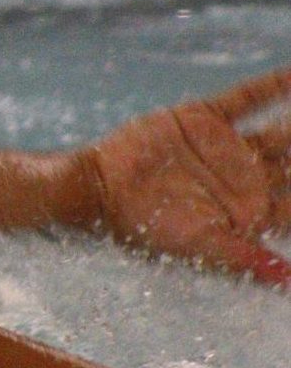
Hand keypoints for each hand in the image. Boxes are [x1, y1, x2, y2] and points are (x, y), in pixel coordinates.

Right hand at [81, 67, 290, 285]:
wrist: (96, 189)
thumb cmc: (143, 227)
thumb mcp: (196, 245)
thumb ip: (242, 259)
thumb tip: (289, 282)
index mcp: (253, 211)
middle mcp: (250, 177)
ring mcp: (230, 146)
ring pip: (286, 132)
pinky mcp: (206, 118)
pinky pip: (248, 99)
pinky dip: (275, 86)